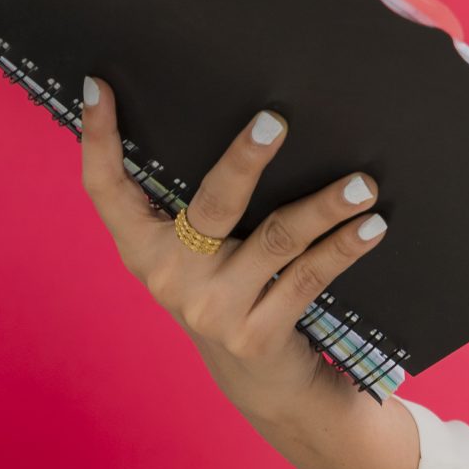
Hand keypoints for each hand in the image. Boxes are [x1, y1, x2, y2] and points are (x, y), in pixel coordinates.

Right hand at [78, 76, 391, 432]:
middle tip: (275, 121)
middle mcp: (171, 277)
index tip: (98, 85)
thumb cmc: (230, 289)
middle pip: (211, 205)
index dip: (99, 139)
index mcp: (144, 248)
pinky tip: (371, 226)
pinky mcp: (257, 334)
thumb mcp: (200, 253)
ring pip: (277, 240)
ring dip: (323, 207)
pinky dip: (343, 248)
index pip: (107, 190)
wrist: (262, 383)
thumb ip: (201, 200)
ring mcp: (214, 309)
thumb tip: (244, 116)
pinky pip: (308, 277)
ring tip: (362, 185)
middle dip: (244, 161)